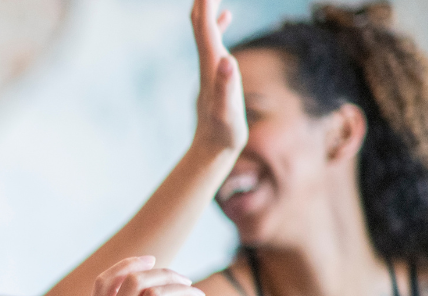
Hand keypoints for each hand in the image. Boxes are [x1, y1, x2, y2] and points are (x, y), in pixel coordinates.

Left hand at [191, 0, 246, 156]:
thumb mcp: (227, 112)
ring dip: (208, 7)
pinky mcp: (215, 73)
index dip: (206, 5)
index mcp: (211, 66)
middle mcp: (207, 62)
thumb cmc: (223, 132)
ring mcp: (209, 67)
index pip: (204, 29)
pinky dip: (218, 24)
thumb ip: (226, 87)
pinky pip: (214, 41)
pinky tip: (226, 15)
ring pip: (205, 29)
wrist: (211, 148)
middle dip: (203, 1)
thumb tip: (226, 61)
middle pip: (199, 24)